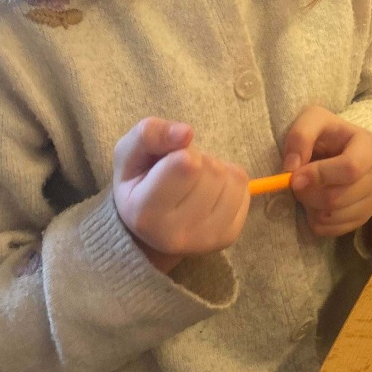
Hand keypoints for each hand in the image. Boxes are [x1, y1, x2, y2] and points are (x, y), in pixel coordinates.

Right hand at [113, 118, 249, 274]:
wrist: (150, 231)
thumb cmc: (138, 184)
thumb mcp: (128, 154)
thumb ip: (149, 135)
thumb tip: (186, 133)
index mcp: (145, 214)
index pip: (186, 165)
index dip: (181, 152)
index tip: (167, 163)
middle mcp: (176, 234)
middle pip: (211, 170)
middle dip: (198, 161)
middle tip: (180, 174)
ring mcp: (206, 238)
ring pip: (231, 178)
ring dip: (215, 170)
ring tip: (193, 183)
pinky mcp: (228, 235)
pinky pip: (242, 188)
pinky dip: (229, 181)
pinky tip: (209, 192)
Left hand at [282, 106, 371, 237]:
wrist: (342, 148)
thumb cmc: (328, 133)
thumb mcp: (313, 119)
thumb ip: (300, 135)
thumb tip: (291, 167)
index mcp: (370, 147)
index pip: (350, 168)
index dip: (319, 176)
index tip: (294, 177)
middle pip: (338, 197)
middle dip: (308, 193)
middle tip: (297, 182)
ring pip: (333, 216)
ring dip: (310, 206)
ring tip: (309, 189)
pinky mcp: (364, 218)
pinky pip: (332, 230)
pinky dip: (316, 220)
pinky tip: (315, 202)